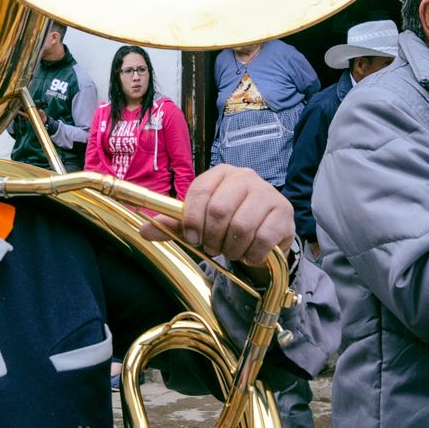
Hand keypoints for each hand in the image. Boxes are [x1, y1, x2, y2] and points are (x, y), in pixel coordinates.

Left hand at [178, 166, 293, 269]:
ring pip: (241, 226)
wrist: (265, 232)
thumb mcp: (200, 221)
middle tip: (213, 248)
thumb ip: (174, 224)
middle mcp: (246, 177)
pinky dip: (252, 254)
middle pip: (219, 210)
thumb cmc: (228, 223)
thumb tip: (144, 231)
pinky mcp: (284, 213)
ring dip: (232, 248)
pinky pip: (263, 239)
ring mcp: (268, 193)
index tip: (192, 238)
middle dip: (212, 237)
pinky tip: (250, 253)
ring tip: (231, 251)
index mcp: (221, 173)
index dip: (191, 220)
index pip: (199, 192)